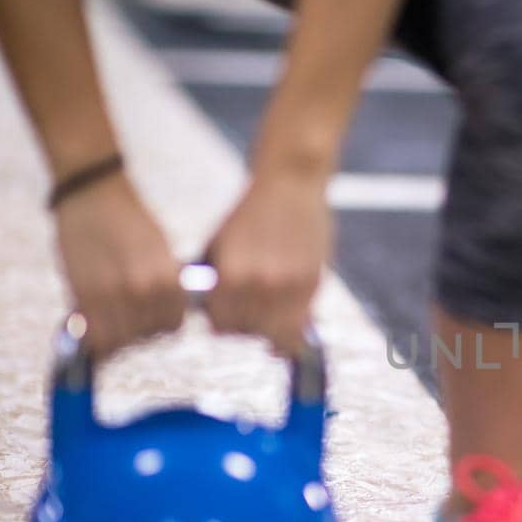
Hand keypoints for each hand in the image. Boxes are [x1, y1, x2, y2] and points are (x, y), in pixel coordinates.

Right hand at [54, 173, 184, 357]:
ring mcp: (115, 295)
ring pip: (123, 340)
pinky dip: (96, 339)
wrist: (94, 193)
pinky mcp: (85, 295)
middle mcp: (145, 290)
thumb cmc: (128, 221)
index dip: (159, 323)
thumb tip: (164, 318)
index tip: (146, 316)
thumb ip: (160, 286)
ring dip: (115, 335)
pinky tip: (91, 325)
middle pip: (148, 335)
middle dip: (136, 329)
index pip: (173, 324)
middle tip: (122, 317)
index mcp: (168, 280)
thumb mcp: (159, 253)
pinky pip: (97, 337)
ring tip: (107, 319)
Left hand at [205, 172, 330, 355]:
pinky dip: (290, 337)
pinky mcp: (313, 283)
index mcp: (233, 274)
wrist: (290, 184)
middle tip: (245, 311)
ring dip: (268, 332)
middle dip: (242, 324)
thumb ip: (217, 280)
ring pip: (274, 337)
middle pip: (245, 331)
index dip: (218, 320)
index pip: (220, 323)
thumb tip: (208, 312)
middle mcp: (262, 283)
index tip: (222, 313)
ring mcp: (290, 286)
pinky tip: (285, 332)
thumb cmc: (250, 214)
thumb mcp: (221, 245)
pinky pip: (300, 329)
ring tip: (265, 318)